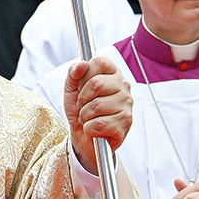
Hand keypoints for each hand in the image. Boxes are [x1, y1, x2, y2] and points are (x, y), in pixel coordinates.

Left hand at [63, 57, 131, 174]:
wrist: (84, 136)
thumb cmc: (80, 109)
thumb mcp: (71, 89)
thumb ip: (73, 73)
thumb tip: (82, 63)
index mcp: (112, 73)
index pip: (99, 62)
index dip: (84, 74)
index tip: (81, 86)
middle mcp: (123, 86)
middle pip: (96, 83)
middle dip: (82, 98)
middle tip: (83, 106)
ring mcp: (127, 104)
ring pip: (96, 106)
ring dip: (84, 116)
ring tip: (88, 118)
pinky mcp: (126, 123)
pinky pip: (98, 124)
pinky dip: (89, 128)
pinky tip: (94, 129)